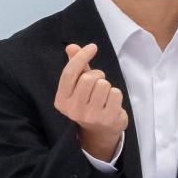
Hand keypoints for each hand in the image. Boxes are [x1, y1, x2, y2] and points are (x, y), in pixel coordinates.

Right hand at [52, 41, 128, 164]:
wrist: (100, 130)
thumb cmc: (88, 102)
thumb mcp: (78, 86)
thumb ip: (76, 67)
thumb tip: (71, 47)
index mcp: (61, 100)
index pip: (69, 73)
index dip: (81, 57)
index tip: (92, 47)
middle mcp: (73, 109)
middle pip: (88, 78)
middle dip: (97, 75)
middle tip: (99, 82)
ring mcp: (90, 115)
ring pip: (103, 84)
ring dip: (107, 85)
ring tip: (104, 95)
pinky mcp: (107, 119)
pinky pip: (115, 93)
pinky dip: (116, 94)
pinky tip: (111, 103)